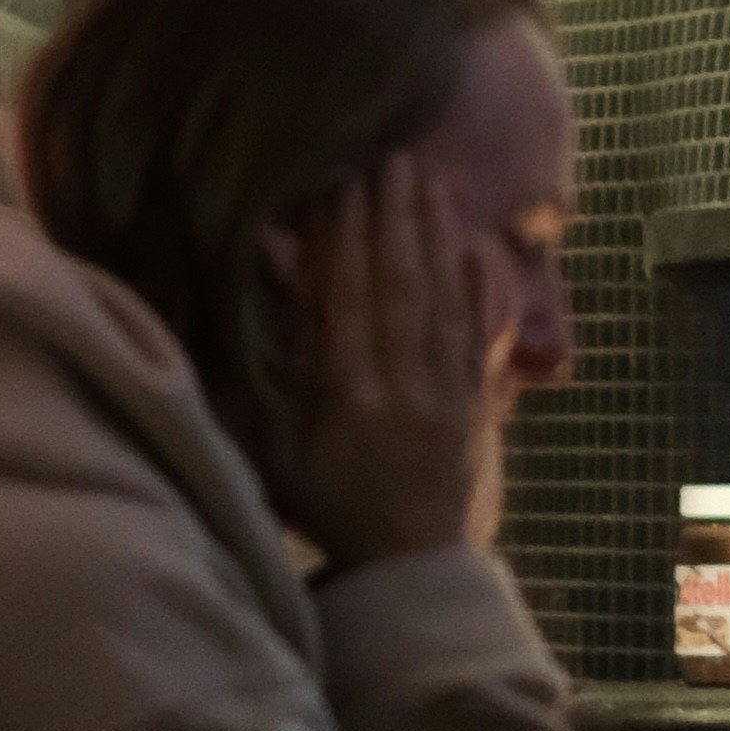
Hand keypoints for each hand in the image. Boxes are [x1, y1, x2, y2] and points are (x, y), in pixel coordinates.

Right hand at [267, 157, 506, 573]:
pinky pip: (480, 335)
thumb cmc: (331, 516)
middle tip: (393, 158)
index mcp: (352, 399)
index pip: (347, 303)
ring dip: (437, 236)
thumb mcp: (280, 463)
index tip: (342, 188)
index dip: (345, 243)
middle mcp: (405, 386)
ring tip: (432, 180)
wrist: (411, 572)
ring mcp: (447, 393)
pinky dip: (478, 289)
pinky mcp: (475, 403)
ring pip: (443, 300)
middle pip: (400, 287)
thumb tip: (250, 320)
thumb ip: (265, 393)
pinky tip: (475, 248)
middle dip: (395, 219)